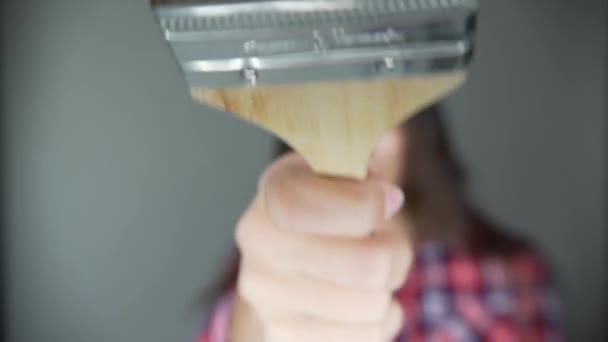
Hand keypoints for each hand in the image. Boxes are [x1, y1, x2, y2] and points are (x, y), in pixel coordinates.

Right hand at [231, 153, 412, 341]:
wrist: (298, 265)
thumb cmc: (335, 213)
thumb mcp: (352, 172)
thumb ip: (372, 152)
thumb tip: (393, 138)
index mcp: (272, 194)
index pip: (301, 206)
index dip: (360, 206)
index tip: (390, 199)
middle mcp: (258, 246)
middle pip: (362, 265)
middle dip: (395, 253)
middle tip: (390, 243)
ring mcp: (267, 298)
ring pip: (372, 305)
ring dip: (388, 290)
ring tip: (371, 274)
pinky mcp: (282, 337)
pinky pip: (365, 338)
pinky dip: (380, 321)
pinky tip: (360, 303)